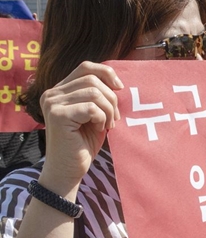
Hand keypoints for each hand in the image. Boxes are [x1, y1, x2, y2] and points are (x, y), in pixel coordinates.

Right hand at [40, 61, 120, 194]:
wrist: (68, 170)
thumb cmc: (83, 144)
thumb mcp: (95, 115)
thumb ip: (100, 97)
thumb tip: (117, 82)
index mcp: (60, 90)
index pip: (85, 67)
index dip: (106, 73)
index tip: (120, 88)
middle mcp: (52, 93)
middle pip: (93, 79)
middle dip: (111, 98)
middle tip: (114, 119)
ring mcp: (52, 103)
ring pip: (95, 93)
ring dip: (109, 110)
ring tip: (107, 125)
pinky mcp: (58, 115)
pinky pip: (92, 108)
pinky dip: (102, 119)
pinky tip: (99, 129)